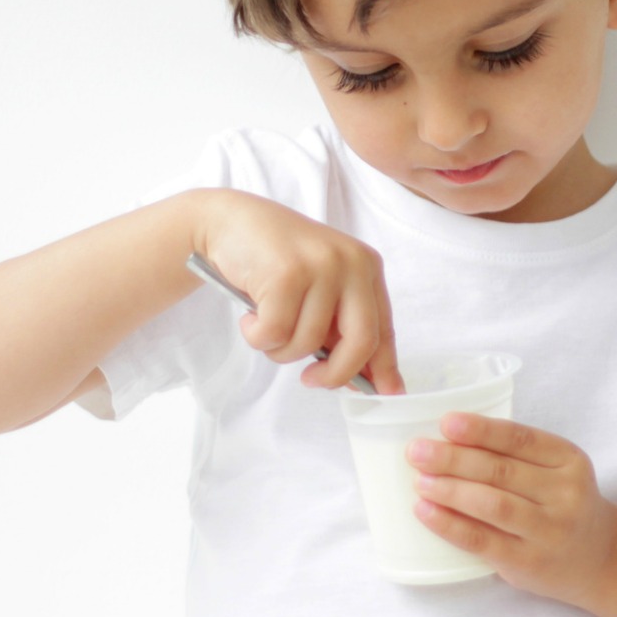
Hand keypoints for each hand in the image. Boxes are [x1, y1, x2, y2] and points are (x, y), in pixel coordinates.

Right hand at [197, 190, 402, 393]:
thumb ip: (340, 327)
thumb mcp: (319, 291)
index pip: (383, 329)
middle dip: (335, 373)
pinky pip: (274, 334)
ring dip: (280, 349)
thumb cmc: (273, 262)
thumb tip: (366, 381)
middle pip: (361, 341)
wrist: (228, 222)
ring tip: (265, 323)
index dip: (384, 368)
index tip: (387, 395)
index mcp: (366, 267)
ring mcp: (320, 265)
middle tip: (310, 380)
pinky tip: (250, 314)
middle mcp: (351, 263)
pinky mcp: (286, 273)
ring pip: (307, 343)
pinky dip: (257, 335)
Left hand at [406, 412, 616, 604]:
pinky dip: (450, 525)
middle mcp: (565, 493)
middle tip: (417, 451)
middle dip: (454, 459)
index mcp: (568, 460)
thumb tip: (446, 439)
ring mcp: (549, 530)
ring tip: (420, 480)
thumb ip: (515, 456)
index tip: (447, 422)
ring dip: (450, 490)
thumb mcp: (556, 470)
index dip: (482, 430)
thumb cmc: (562, 504)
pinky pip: (482, 541)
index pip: (521, 438)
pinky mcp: (529, 562)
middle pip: (501, 470)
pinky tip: (426, 512)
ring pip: (492, 504)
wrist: (600, 557)